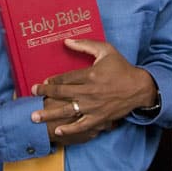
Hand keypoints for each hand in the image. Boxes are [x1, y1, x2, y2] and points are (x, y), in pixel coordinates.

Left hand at [31, 39, 157, 137]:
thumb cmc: (121, 68)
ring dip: (50, 114)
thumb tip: (66, 41)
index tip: (42, 83)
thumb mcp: (106, 50)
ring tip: (34, 117)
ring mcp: (94, 107)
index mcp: (90, 75)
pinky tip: (58, 130)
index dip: (52, 81)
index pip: (65, 78)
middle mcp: (89, 92)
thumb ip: (85, 44)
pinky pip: (82, 125)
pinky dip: (70, 129)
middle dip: (45, 94)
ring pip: (68, 111)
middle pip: (62, 93)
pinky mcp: (99, 118)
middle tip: (32, 94)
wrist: (139, 88)